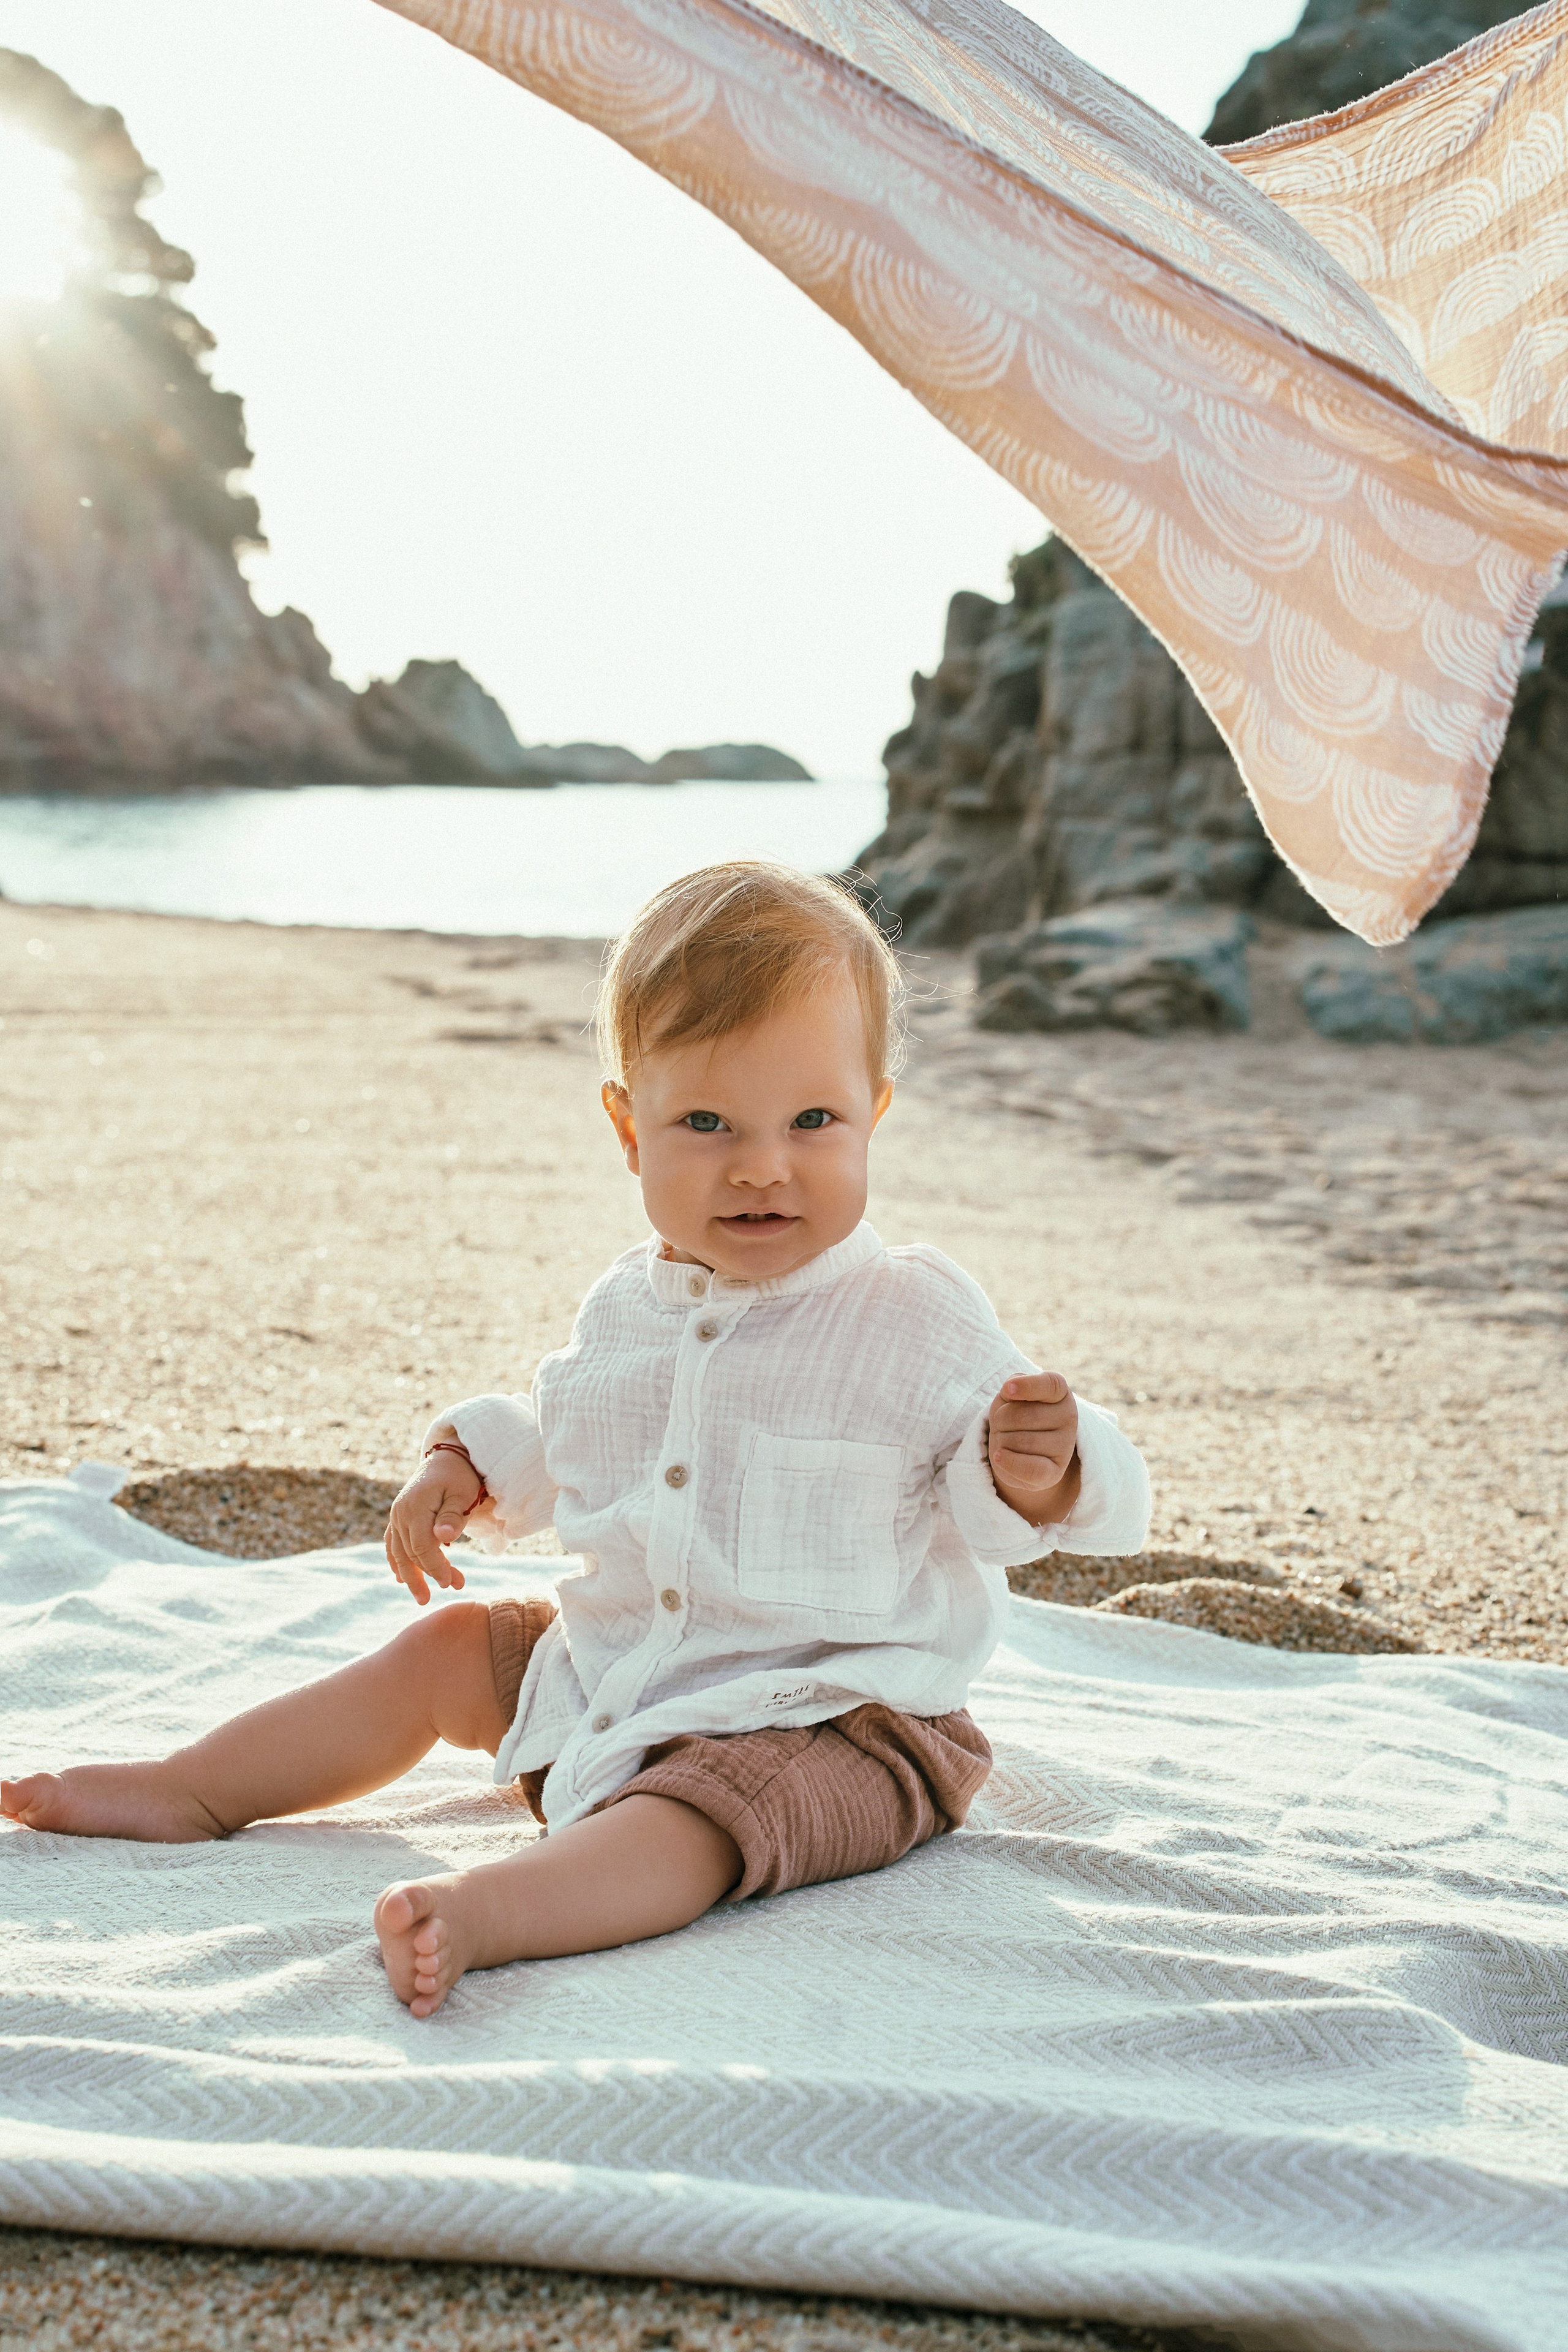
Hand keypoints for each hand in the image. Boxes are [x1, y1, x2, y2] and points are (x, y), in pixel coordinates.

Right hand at [385, 1451, 481, 1605]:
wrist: (448, 1457)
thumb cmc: (461, 1476)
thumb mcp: (463, 1493)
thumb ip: (452, 1516)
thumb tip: (443, 1538)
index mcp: (416, 1506)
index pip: (422, 1546)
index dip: (436, 1567)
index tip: (452, 1582)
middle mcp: (401, 1512)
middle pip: (411, 1552)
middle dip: (430, 1574)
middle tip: (453, 1588)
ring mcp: (396, 1514)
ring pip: (399, 1552)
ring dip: (411, 1575)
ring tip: (423, 1597)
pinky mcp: (398, 1517)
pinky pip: (392, 1543)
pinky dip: (396, 1561)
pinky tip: (401, 1579)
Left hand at [986, 1372, 1079, 1525]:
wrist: (1023, 1453)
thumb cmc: (1017, 1415)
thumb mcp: (1013, 1394)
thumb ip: (1012, 1385)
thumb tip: (1009, 1390)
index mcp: (1061, 1393)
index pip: (1050, 1384)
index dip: (1027, 1386)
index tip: (1007, 1389)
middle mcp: (1069, 1417)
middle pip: (1021, 1415)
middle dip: (1000, 1419)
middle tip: (1005, 1424)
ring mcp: (1064, 1447)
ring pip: (1018, 1441)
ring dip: (1001, 1440)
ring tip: (1008, 1441)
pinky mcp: (1054, 1473)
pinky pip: (1030, 1469)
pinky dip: (1009, 1462)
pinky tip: (1000, 1456)